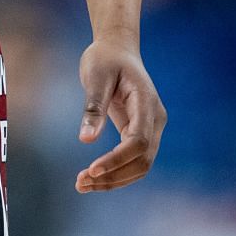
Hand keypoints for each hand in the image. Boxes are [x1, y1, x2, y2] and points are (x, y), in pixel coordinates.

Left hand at [74, 38, 165, 192]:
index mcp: (146, 102)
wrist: (117, 49)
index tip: (91, 170)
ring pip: (140, 166)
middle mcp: (155, 119)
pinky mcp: (140, 133)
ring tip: (81, 185)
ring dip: (114, 180)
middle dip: (113, 176)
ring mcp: (151, 128)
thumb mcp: (95, 76)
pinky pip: (133, 160)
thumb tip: (86, 140)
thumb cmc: (105, 58)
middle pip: (142, 160)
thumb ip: (94, 107)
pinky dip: (115, 172)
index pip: (139, 141)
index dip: (117, 159)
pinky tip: (92, 178)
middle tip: (80, 183)